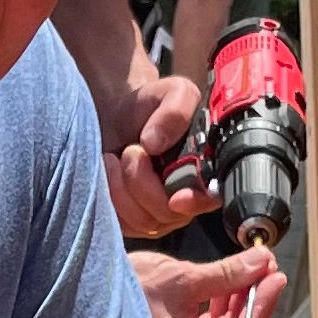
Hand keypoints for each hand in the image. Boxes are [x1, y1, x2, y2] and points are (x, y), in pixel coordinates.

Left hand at [101, 69, 220, 238]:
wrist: (116, 117)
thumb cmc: (149, 108)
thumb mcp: (172, 92)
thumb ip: (177, 108)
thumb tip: (155, 142)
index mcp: (205, 173)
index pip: (209, 199)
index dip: (194, 201)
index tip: (176, 197)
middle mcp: (185, 201)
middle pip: (167, 212)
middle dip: (143, 180)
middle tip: (132, 150)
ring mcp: (157, 217)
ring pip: (142, 221)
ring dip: (122, 185)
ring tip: (117, 156)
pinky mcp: (130, 224)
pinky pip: (121, 224)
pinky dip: (109, 194)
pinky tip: (109, 171)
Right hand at [130, 245, 287, 317]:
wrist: (87, 296)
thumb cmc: (123, 294)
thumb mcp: (179, 278)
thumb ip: (225, 274)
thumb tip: (260, 263)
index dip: (262, 305)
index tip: (275, 275)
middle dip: (256, 299)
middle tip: (267, 266)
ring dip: (243, 298)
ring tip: (251, 267)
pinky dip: (226, 302)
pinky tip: (231, 280)